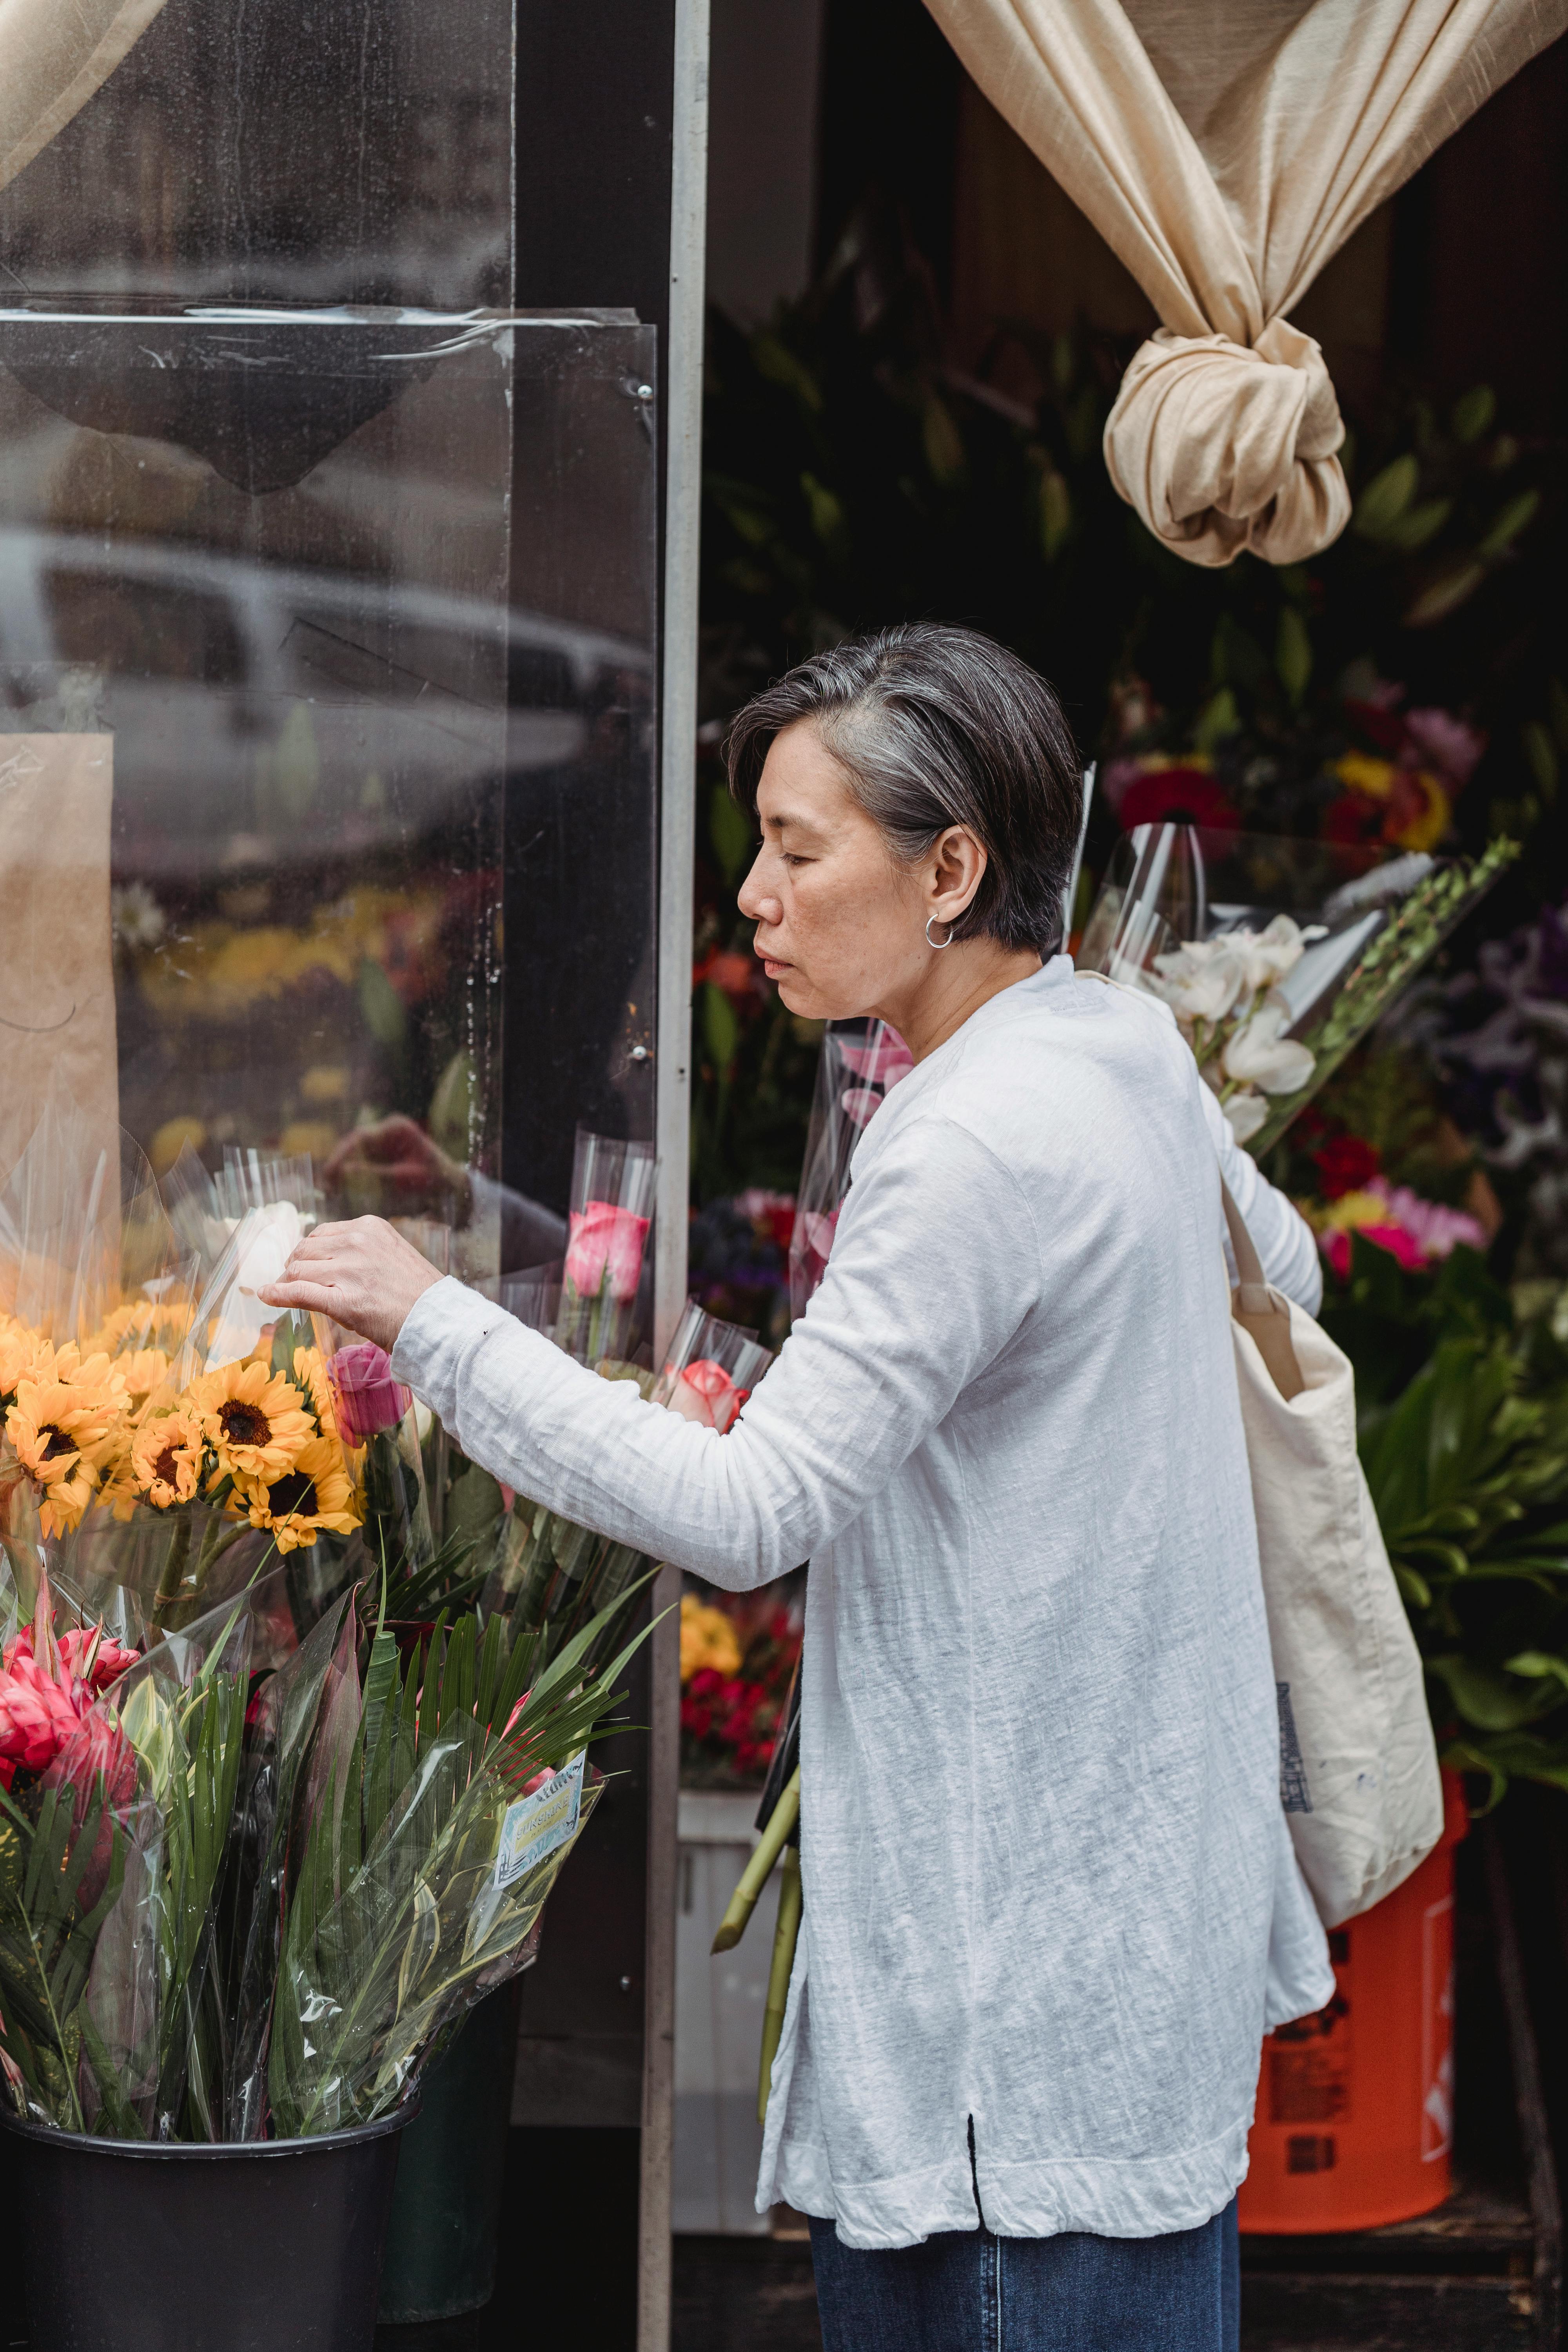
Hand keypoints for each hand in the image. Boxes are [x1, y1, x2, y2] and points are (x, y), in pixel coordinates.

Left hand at [257, 1216, 441, 1352]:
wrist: (437, 1322)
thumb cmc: (417, 1294)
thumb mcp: (390, 1255)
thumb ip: (360, 1250)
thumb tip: (323, 1256)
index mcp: (369, 1227)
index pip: (321, 1234)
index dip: (308, 1253)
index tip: (305, 1266)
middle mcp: (357, 1242)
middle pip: (305, 1250)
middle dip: (295, 1267)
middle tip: (294, 1283)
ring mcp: (349, 1271)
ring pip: (298, 1271)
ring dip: (289, 1283)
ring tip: (287, 1293)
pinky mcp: (343, 1300)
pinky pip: (298, 1292)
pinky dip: (277, 1293)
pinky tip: (265, 1295)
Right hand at [322, 1117, 472, 1223]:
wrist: (451, 1188)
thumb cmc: (433, 1181)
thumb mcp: (404, 1180)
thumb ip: (372, 1175)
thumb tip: (341, 1172)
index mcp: (396, 1128)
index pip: (360, 1138)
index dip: (340, 1155)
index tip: (328, 1173)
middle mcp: (387, 1131)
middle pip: (353, 1146)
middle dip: (338, 1166)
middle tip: (326, 1188)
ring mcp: (383, 1143)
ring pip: (354, 1157)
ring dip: (343, 1174)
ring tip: (331, 1194)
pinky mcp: (380, 1157)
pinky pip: (360, 1166)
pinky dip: (353, 1179)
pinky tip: (343, 1193)